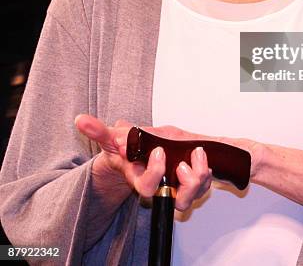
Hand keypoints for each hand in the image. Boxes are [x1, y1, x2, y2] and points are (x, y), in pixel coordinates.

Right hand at [74, 114, 212, 209]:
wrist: (140, 157)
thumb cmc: (128, 150)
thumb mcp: (113, 138)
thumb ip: (98, 131)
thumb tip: (81, 120)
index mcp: (140, 177)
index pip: (148, 187)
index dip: (155, 173)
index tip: (160, 151)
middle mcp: (159, 186)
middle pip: (176, 198)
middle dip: (187, 181)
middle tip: (185, 160)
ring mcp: (175, 187)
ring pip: (193, 193)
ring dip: (199, 175)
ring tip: (197, 154)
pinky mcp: (189, 184)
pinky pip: (204, 184)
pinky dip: (207, 170)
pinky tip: (202, 156)